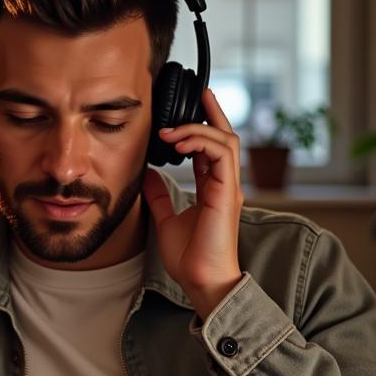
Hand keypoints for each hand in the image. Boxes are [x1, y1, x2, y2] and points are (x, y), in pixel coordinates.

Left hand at [143, 88, 243, 318]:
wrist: (201, 281)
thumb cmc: (189, 258)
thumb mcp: (166, 219)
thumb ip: (160, 195)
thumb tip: (146, 174)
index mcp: (213, 188)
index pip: (212, 148)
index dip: (202, 126)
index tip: (190, 107)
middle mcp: (224, 184)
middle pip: (225, 136)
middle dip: (211, 113)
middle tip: (196, 94)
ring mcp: (228, 187)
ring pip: (225, 141)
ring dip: (198, 128)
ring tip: (171, 130)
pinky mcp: (227, 193)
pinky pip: (221, 154)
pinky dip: (201, 142)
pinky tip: (178, 143)